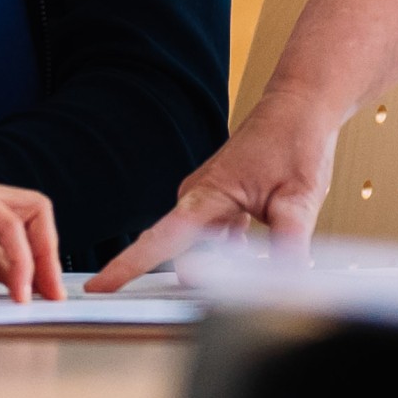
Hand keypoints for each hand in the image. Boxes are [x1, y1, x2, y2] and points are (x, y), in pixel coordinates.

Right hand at [0, 112, 61, 302]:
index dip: (12, 283)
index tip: (21, 312)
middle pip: (25, 238)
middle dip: (44, 272)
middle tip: (51, 305)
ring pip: (33, 221)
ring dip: (47, 258)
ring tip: (47, 295)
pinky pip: (10, 226)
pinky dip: (22, 257)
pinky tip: (18, 288)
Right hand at [92, 95, 335, 291]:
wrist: (299, 109)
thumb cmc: (295, 143)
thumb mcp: (299, 201)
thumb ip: (286, 247)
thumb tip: (282, 286)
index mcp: (206, 195)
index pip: (158, 240)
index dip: (126, 267)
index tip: (98, 289)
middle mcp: (197, 198)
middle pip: (181, 255)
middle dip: (200, 281)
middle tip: (241, 285)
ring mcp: (206, 202)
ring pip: (202, 250)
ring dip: (223, 267)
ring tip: (262, 260)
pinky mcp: (218, 206)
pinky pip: (215, 242)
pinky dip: (234, 255)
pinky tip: (264, 251)